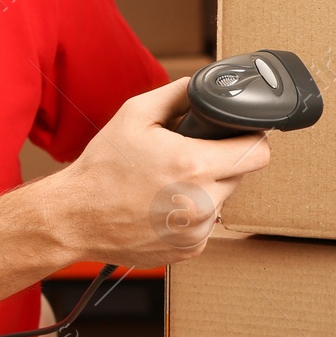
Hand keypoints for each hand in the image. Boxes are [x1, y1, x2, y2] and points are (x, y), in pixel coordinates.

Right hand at [47, 78, 270, 267]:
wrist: (76, 217)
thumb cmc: (102, 167)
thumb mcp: (135, 114)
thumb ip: (177, 94)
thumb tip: (202, 87)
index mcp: (194, 165)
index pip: (258, 153)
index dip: (251, 138)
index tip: (238, 135)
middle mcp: (203, 203)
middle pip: (239, 174)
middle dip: (220, 161)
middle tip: (186, 156)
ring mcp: (197, 231)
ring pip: (222, 199)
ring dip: (205, 188)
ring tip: (168, 182)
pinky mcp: (189, 250)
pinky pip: (205, 224)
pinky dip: (191, 213)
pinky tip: (162, 205)